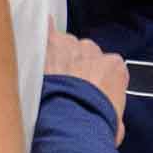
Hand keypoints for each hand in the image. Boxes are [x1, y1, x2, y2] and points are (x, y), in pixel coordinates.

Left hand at [46, 29, 128, 143]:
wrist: (71, 119)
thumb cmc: (95, 122)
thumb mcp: (116, 122)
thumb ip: (111, 109)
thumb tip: (110, 121)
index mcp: (115, 68)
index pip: (106, 65)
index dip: (94, 77)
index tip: (86, 88)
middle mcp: (95, 52)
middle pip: (84, 52)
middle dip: (75, 64)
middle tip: (64, 83)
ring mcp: (70, 46)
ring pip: (64, 43)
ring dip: (57, 54)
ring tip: (47, 74)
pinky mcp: (48, 44)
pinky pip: (45, 29)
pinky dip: (42, 30)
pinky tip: (36, 32)